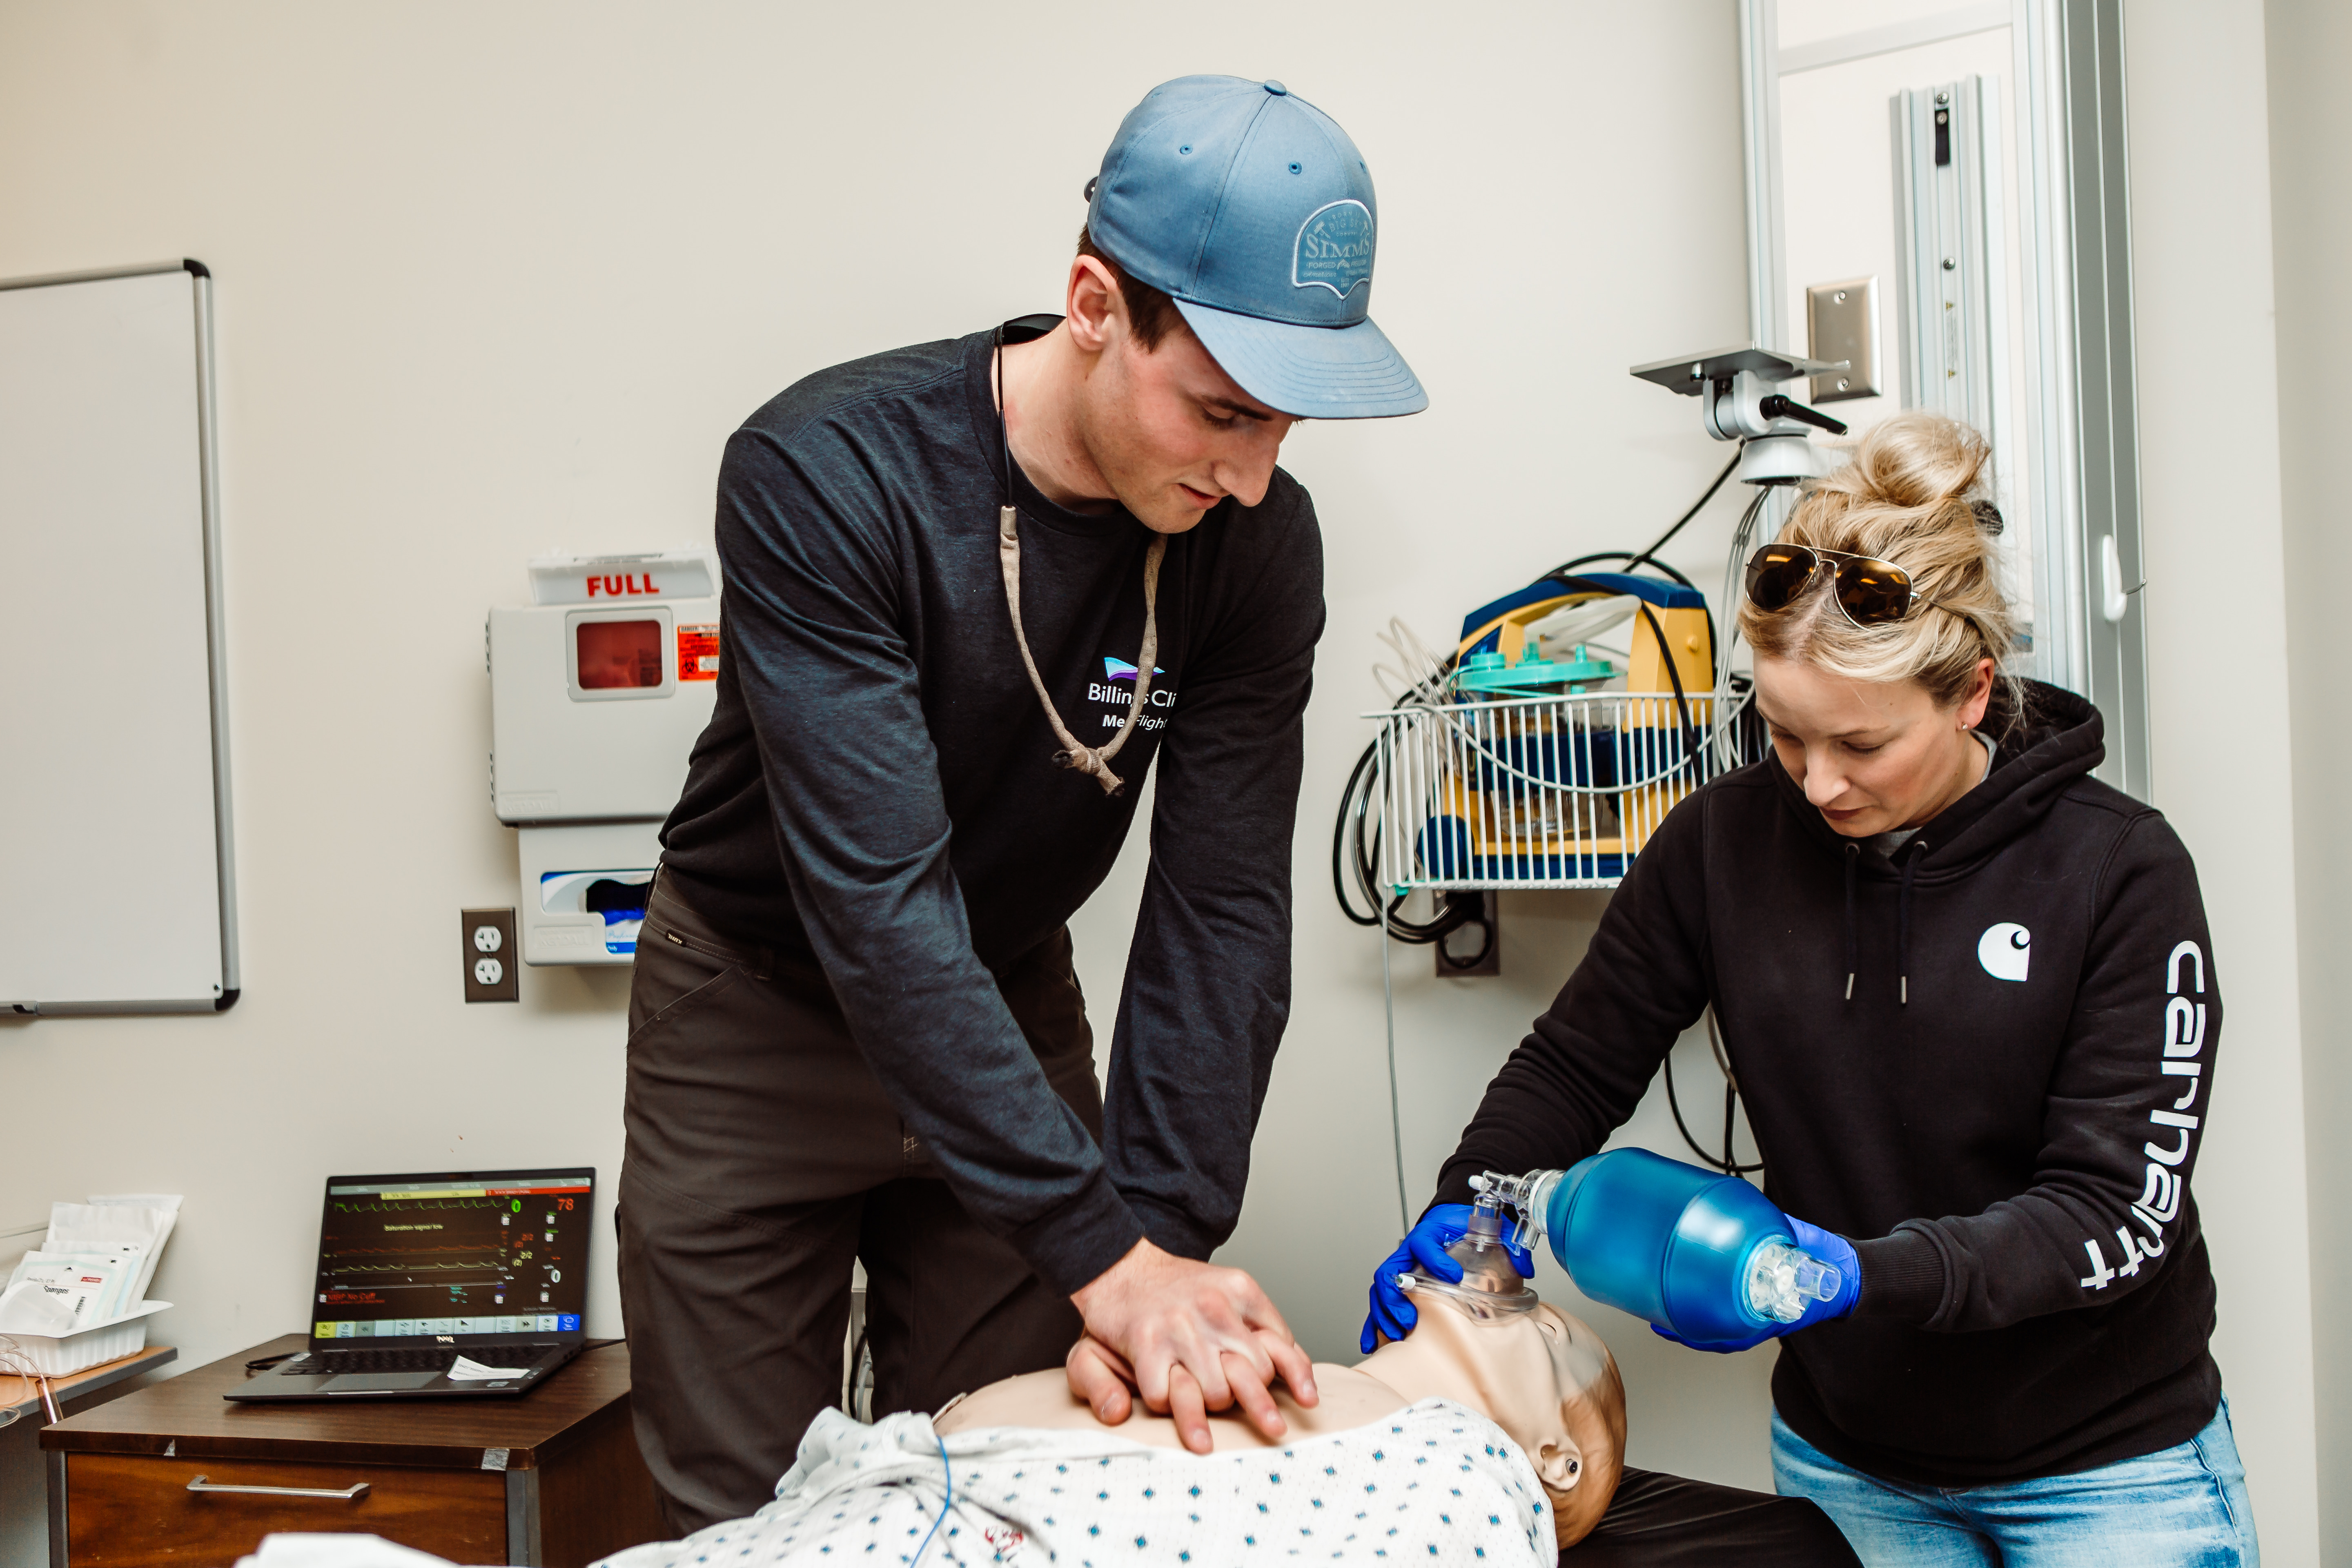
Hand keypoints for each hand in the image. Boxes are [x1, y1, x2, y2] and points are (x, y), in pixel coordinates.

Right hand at [1067, 1238, 1317, 1455]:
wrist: (1121, 1266)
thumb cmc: (1178, 1288)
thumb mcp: (1230, 1289)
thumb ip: (1263, 1324)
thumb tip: (1294, 1364)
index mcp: (1239, 1291)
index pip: (1280, 1342)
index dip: (1295, 1376)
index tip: (1309, 1402)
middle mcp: (1213, 1307)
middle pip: (1253, 1374)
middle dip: (1256, 1402)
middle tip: (1271, 1427)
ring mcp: (1179, 1327)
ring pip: (1215, 1393)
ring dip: (1210, 1407)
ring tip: (1205, 1418)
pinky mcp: (1145, 1344)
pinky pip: (1166, 1396)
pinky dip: (1166, 1406)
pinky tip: (1165, 1402)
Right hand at [1359, 1204, 1534, 1353]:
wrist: (1448, 1222)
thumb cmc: (1461, 1226)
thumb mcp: (1488, 1228)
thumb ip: (1508, 1245)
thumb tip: (1525, 1268)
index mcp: (1428, 1234)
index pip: (1424, 1243)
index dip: (1435, 1259)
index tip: (1454, 1275)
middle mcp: (1407, 1252)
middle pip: (1390, 1272)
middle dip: (1396, 1298)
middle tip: (1411, 1318)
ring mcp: (1400, 1269)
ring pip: (1380, 1291)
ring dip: (1384, 1314)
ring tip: (1398, 1334)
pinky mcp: (1397, 1287)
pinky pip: (1379, 1306)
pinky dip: (1373, 1325)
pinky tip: (1373, 1344)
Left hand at [1651, 1216, 1861, 1353]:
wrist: (1847, 1272)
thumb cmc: (1829, 1261)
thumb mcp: (1804, 1242)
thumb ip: (1778, 1233)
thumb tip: (1755, 1218)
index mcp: (1777, 1312)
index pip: (1738, 1334)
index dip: (1706, 1335)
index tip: (1679, 1330)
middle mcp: (1767, 1317)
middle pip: (1723, 1337)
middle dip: (1690, 1334)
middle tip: (1659, 1324)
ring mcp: (1763, 1314)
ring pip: (1725, 1331)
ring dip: (1695, 1328)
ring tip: (1664, 1319)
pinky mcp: (1762, 1305)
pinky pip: (1733, 1318)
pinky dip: (1710, 1318)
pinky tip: (1691, 1305)